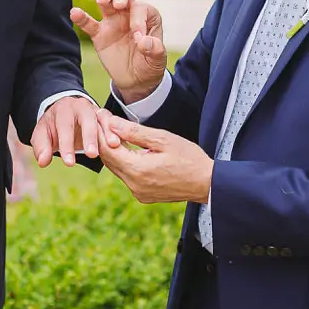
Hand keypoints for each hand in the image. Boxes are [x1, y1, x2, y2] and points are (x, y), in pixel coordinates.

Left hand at [30, 95, 118, 167]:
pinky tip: (120, 144)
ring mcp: (95, 110)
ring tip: (113, 146)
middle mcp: (81, 106)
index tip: (69, 163)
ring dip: (108, 132)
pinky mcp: (106, 116)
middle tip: (92, 155)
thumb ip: (41, 147)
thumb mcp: (42, 134)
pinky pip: (114, 122)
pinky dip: (117, 132)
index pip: (64, 127)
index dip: (67, 145)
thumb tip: (43, 162)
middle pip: (87, 119)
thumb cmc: (54, 126)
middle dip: (90, 137)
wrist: (66, 112)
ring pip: (103, 118)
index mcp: (63, 109)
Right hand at [70, 0, 166, 101]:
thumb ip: (155, 50)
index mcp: (148, 16)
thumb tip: (143, 42)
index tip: (138, 40)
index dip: (139, 21)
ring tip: (102, 0)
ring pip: (106, 0)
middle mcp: (129, 13)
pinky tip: (75, 13)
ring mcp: (113, 21)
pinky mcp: (99, 34)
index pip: (140, 8)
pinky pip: (88, 23)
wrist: (136, 80)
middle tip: (120, 4)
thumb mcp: (158, 60)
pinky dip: (81, 18)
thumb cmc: (150, 65)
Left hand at [94, 111, 212, 204]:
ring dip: (113, 149)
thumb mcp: (162, 139)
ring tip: (113, 129)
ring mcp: (138, 192)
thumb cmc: (189, 158)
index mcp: (138, 170)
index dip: (101, 129)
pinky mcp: (143, 195)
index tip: (102, 114)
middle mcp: (134, 185)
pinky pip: (126, 176)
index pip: (108, 148)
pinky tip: (126, 147)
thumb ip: (134, 132)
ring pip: (116, 168)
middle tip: (104, 119)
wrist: (206, 183)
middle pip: (108, 159)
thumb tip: (111, 123)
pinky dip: (123, 161)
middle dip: (103, 138)